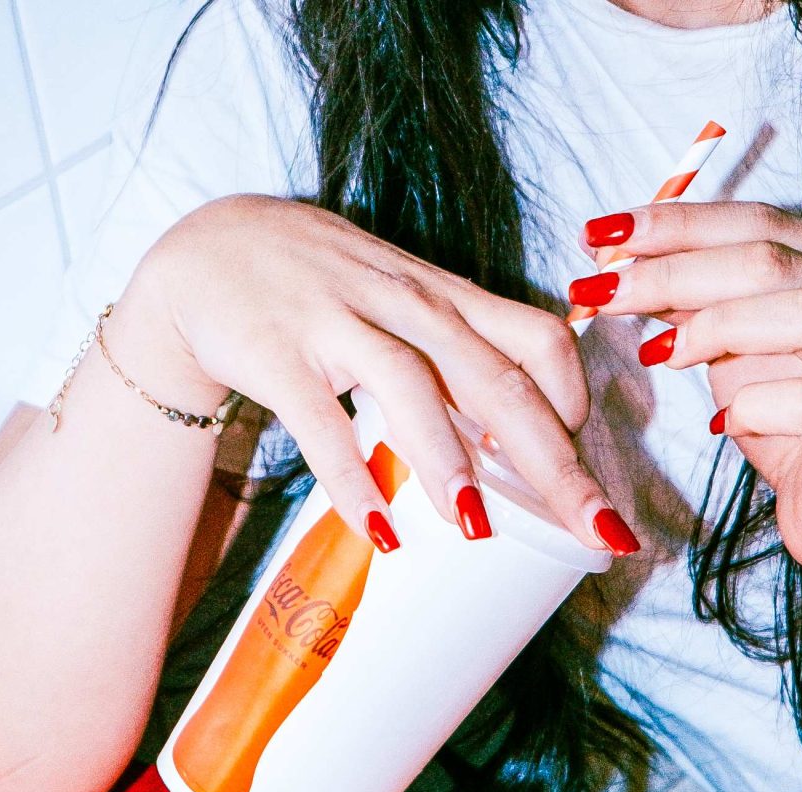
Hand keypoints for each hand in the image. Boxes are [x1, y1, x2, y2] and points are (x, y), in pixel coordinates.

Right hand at [121, 196, 635, 553]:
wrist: (207, 251)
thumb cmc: (322, 291)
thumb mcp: (403, 305)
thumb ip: (457, 360)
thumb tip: (520, 445)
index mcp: (446, 298)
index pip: (537, 339)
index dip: (575, 405)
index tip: (593, 474)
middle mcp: (405, 302)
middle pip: (495, 378)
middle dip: (552, 459)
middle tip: (594, 527)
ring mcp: (340, 322)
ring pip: (411, 386)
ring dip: (447, 459)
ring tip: (476, 526)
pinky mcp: (279, 353)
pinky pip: (322, 422)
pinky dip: (352, 479)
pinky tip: (379, 529)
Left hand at [569, 201, 801, 583]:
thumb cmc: (799, 435)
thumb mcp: (740, 356)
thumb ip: (700, 305)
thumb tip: (622, 260)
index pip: (761, 222)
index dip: (676, 223)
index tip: (602, 233)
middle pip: (773, 259)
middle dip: (674, 270)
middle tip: (602, 290)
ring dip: (714, 327)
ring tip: (660, 354)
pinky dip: (751, 407)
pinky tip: (720, 423)